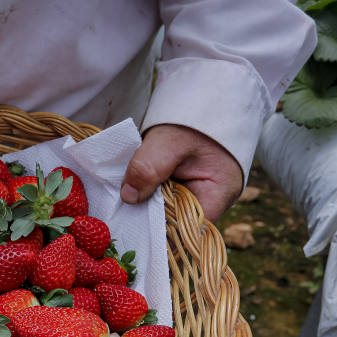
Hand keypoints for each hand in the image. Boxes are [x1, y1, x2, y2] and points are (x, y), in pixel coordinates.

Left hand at [120, 124, 243, 223]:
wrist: (201, 102)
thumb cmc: (194, 120)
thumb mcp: (169, 141)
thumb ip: (148, 167)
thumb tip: (129, 197)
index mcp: (217, 195)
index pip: (188, 230)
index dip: (162, 235)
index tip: (133, 233)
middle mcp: (209, 202)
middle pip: (175, 224)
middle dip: (149, 222)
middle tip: (119, 222)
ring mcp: (195, 196)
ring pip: (166, 212)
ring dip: (145, 208)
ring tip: (120, 210)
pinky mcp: (181, 189)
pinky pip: (161, 200)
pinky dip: (146, 197)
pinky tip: (129, 195)